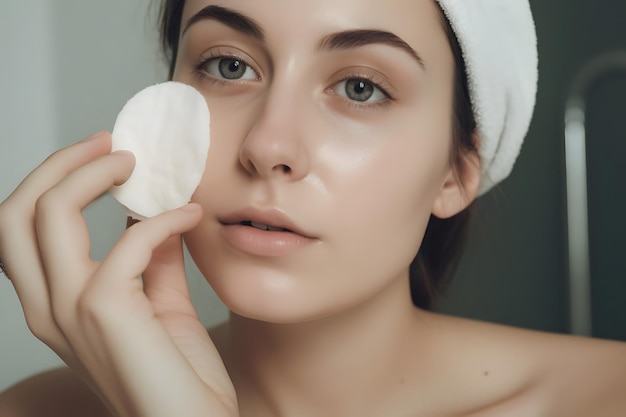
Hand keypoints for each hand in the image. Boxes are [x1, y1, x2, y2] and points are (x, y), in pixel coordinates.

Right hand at [0, 132, 236, 416]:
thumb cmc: (178, 372)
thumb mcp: (160, 301)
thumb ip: (153, 256)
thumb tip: (152, 210)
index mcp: (54, 303)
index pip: (22, 227)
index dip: (55, 179)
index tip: (104, 154)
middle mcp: (47, 306)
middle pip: (15, 211)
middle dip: (59, 163)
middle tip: (110, 143)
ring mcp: (69, 310)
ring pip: (47, 213)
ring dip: (94, 173)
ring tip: (138, 164)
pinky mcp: (105, 311)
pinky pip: (125, 240)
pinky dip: (162, 218)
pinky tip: (192, 216)